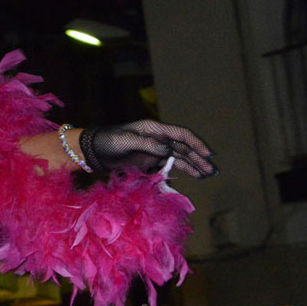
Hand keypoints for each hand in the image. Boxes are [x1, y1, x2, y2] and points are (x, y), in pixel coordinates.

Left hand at [79, 120, 217, 178]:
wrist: (93, 151)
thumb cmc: (107, 141)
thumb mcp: (126, 141)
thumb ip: (147, 145)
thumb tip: (168, 150)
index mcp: (154, 129)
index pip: (181, 135)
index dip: (197, 144)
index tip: (209, 155)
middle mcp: (158, 138)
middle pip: (184, 148)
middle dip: (200, 158)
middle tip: (214, 170)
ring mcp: (155, 150)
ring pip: (180, 158)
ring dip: (194, 166)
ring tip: (208, 175)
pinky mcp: (150, 161)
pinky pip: (170, 166)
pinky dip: (183, 171)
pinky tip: (194, 177)